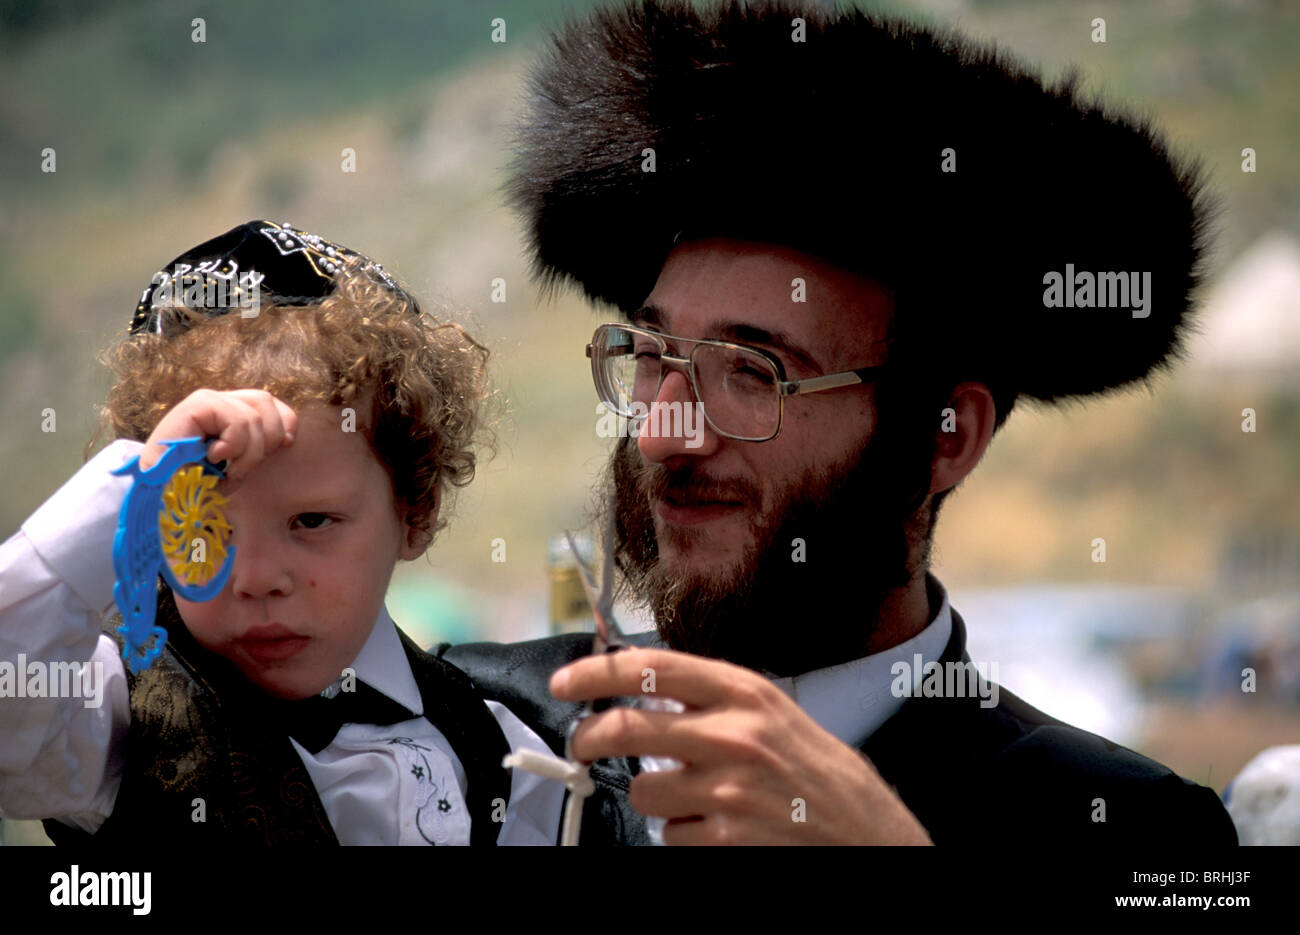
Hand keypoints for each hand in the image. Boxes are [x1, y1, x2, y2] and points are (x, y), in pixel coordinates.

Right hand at [140, 389, 297, 493]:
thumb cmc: (195, 487)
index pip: (270, 403)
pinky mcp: (197, 405)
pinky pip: (237, 422)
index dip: (285, 422)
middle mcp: (218, 402)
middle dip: (266, 441)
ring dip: (247, 453)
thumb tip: (288, 437)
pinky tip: (213, 457)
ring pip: (253, 416)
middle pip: (266, 402)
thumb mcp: (236, 468)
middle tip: (243, 467)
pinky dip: (233, 447)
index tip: (284, 446)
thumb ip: (258, 448)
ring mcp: (207, 402)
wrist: (157, 497)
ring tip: (225, 469)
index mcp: (229, 413)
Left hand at [551, 647, 932, 844]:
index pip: (651, 668)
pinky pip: (669, 835)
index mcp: (743, 691)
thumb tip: (635, 691)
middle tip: (583, 745)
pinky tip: (715, 827)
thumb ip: (707, 698)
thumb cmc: (812, 768)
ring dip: (653, 797)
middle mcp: (734, 734)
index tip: (566, 682)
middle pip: (627, 729)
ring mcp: (730, 789)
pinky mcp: (728, 837)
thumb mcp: (768, 710)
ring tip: (689, 797)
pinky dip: (681, 834)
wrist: (865, 830)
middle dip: (590, 739)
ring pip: (643, 791)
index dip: (597, 673)